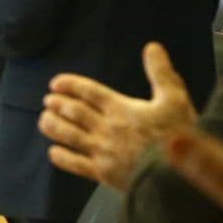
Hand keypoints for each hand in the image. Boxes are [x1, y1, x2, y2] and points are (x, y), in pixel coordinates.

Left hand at [38, 42, 194, 190]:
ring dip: (53, 126)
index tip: (55, 84)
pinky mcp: (102, 173)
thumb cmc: (179, 135)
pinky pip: (75, 164)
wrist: (178, 175)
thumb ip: (161, 73)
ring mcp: (102, 151)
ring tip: (43, 120)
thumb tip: (152, 47)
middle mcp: (106, 128)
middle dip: (57, 104)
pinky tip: (53, 152)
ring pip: (68, 135)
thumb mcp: (175, 99)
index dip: (69, 85)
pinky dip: (61, 157)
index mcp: (121, 108)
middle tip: (47, 101)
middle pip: (73, 112)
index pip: (88, 92)